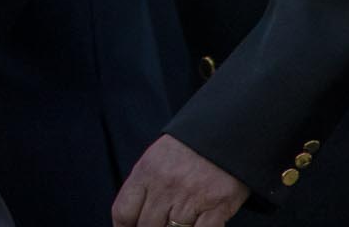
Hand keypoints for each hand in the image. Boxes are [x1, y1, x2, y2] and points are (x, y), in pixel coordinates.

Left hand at [112, 134, 249, 226]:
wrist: (224, 132)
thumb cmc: (187, 148)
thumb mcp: (155, 159)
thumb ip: (144, 186)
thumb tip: (133, 215)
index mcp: (146, 172)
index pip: (123, 211)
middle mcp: (165, 187)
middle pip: (146, 226)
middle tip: (156, 226)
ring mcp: (191, 198)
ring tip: (175, 226)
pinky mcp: (217, 207)